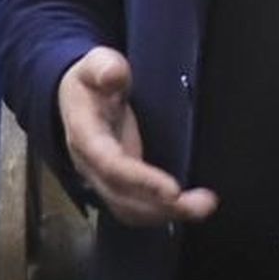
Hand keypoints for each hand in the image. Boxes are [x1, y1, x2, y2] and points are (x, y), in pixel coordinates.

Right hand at [58, 46, 214, 228]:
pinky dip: (163, 214)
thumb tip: (114, 75)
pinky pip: (136, 209)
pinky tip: (190, 208)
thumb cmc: (90, 80)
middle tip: (203, 205)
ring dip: (167, 215)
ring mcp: (103, 180)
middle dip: (162, 206)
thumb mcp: (94, 64)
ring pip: (130, 210)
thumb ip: (104, 66)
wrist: (75, 99)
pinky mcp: (117, 186)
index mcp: (85, 136)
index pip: (111, 165)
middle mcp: (91, 166)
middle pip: (123, 197)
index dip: (141, 181)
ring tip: (204, 207)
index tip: (173, 191)